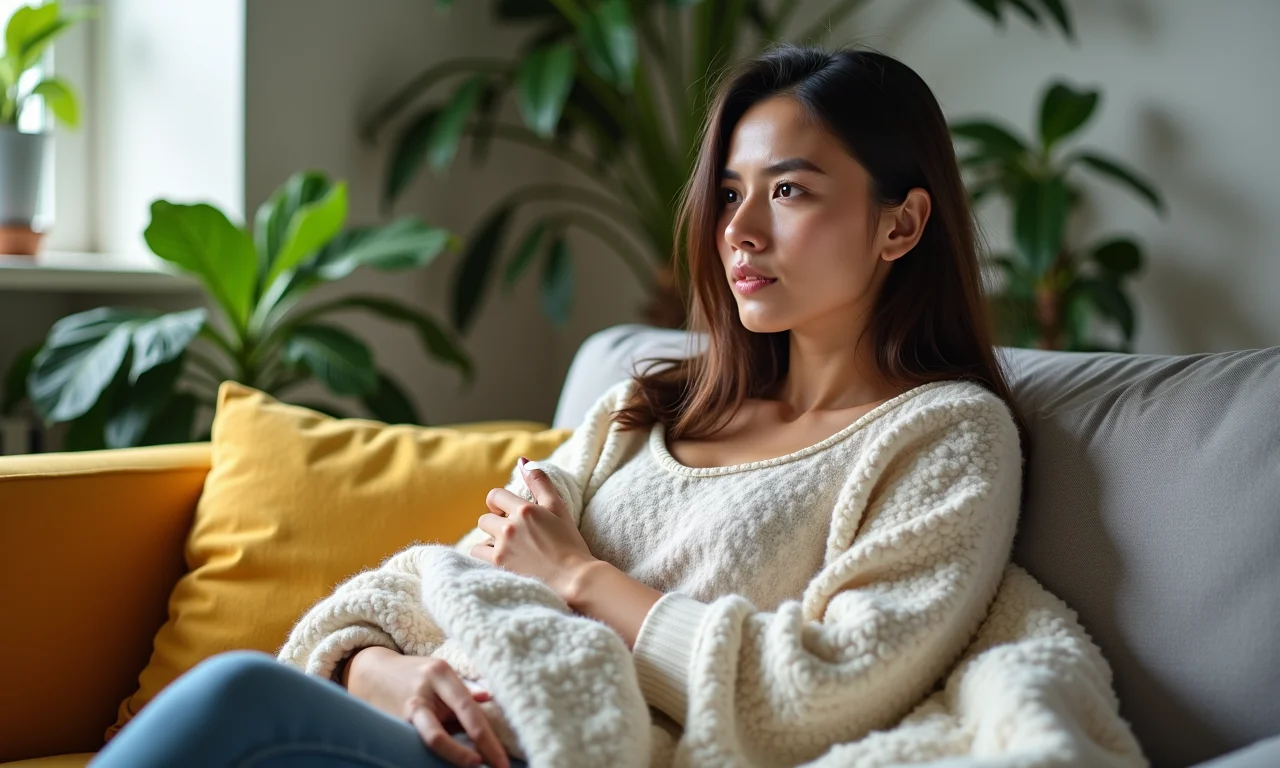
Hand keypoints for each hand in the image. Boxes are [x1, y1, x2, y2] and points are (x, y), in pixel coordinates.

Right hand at [345, 647, 509, 767]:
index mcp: (440, 675)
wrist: (371, 672)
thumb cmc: (415, 673)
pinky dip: (436, 755)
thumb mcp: (441, 673)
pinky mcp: (392, 725)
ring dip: (452, 758)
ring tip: (472, 767)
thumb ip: (464, 689)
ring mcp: (403, 712)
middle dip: (467, 756)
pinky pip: (418, 745)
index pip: (467, 710)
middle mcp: (421, 695)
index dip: (486, 737)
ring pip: (428, 741)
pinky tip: (448, 765)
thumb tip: (489, 698)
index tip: (500, 759)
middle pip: (442, 734)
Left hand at [471, 457, 597, 603]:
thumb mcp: (558, 507)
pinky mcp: (499, 567)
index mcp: (524, 510)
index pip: (495, 496)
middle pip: (485, 519)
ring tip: (508, 549)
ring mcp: (502, 549)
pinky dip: (486, 557)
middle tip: (512, 534)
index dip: (499, 502)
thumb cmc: (570, 542)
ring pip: (480, 540)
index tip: (507, 511)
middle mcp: (509, 528)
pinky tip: (502, 561)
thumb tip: (522, 461)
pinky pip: (478, 556)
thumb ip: (540, 482)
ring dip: (490, 542)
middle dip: (495, 524)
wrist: (574, 578)